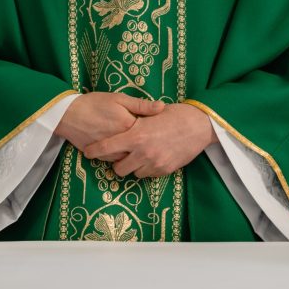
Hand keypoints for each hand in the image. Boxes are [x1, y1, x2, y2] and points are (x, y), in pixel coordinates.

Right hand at [54, 92, 164, 152]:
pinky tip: (122, 149)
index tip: (157, 127)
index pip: (149, 133)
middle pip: (141, 149)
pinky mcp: (100, 157)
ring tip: (137, 146)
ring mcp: (110, 152)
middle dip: (145, 145)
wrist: (67, 114)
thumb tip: (162, 107)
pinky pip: (116, 161)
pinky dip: (120, 156)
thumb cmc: (94, 103)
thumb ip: (141, 105)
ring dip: (133, 153)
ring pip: (129, 158)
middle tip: (149, 139)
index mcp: (129, 126)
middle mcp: (121, 142)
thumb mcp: (119, 98)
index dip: (153, 130)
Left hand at [83, 103, 216, 177]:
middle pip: (118, 169)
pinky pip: (149, 175)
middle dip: (117, 163)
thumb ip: (134, 122)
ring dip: (133, 166)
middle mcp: (142, 153)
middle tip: (121, 155)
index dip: (94, 151)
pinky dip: (147, 168)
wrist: (200, 125)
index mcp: (135, 136)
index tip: (88, 152)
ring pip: (134, 173)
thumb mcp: (151, 113)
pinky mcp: (165, 170)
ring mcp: (154, 164)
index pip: (106, 147)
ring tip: (139, 155)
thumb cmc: (175, 114)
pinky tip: (152, 157)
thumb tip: (118, 126)